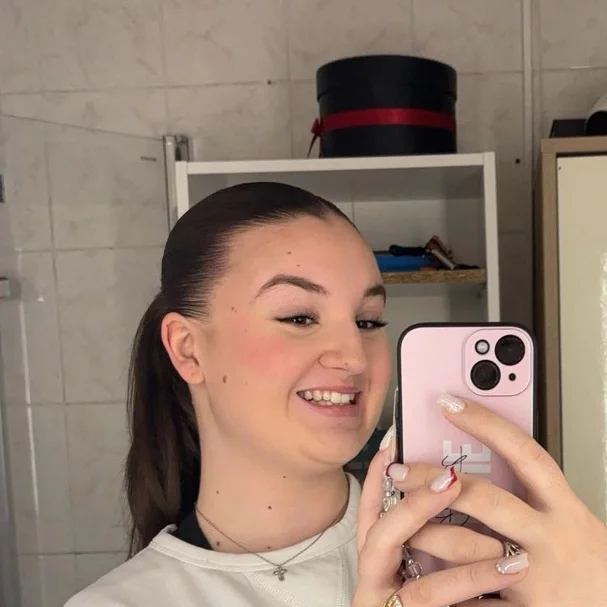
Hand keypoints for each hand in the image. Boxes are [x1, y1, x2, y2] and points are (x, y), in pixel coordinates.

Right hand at [354, 436, 527, 606]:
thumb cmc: (427, 602)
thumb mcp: (421, 564)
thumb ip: (426, 533)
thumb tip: (453, 482)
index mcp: (376, 554)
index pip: (371, 506)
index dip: (377, 473)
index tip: (394, 442)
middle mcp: (371, 573)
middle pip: (380, 528)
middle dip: (415, 500)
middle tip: (451, 478)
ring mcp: (379, 598)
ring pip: (404, 563)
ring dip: (451, 540)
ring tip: (499, 531)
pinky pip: (429, 597)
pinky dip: (468, 581)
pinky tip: (506, 570)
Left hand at [388, 394, 606, 605]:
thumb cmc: (593, 567)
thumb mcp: (573, 520)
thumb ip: (536, 495)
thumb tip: (485, 460)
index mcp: (564, 508)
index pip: (524, 453)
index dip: (485, 424)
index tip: (449, 403)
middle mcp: (551, 537)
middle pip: (485, 498)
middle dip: (434, 482)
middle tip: (399, 469)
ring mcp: (537, 577)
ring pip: (468, 549)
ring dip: (428, 535)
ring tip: (399, 522)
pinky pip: (475, 600)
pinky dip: (447, 588)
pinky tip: (422, 576)